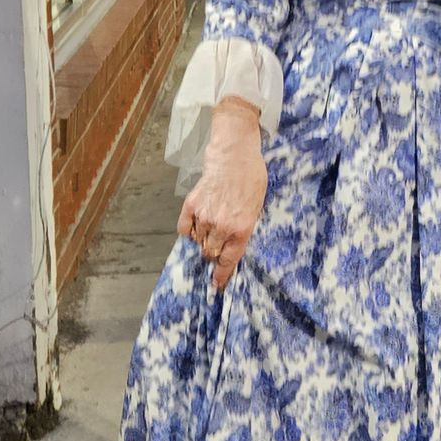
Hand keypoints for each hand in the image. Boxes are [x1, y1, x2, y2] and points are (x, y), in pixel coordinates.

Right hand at [177, 99, 266, 292]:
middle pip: (210, 253)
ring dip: (203, 240)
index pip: (228, 261)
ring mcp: (204, 216)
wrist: (234, 155)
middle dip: (213, 254)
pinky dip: (188, 230)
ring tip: (210, 227)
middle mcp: (221, 227)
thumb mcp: (257, 207)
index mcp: (241, 229)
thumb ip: (245, 228)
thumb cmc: (252, 178)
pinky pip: (184, 229)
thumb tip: (234, 244)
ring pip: (198, 242)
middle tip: (217, 245)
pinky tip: (196, 224)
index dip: (222, 276)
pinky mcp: (191, 205)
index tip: (217, 285)